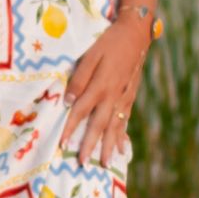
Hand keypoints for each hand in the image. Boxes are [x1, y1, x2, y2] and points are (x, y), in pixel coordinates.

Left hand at [63, 13, 151, 167]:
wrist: (136, 34)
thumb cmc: (109, 42)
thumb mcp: (91, 55)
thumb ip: (79, 78)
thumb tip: (68, 100)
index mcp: (100, 85)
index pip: (81, 111)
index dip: (71, 128)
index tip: (62, 144)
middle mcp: (112, 96)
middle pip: (99, 125)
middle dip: (90, 145)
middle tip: (83, 163)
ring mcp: (124, 98)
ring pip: (114, 127)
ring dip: (108, 146)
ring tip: (105, 163)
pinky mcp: (131, 97)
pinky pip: (125, 120)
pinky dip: (123, 135)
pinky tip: (121, 148)